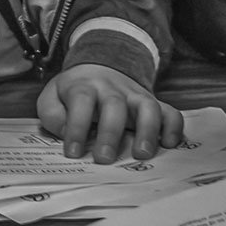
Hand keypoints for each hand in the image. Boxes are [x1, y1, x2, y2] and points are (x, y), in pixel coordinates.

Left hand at [38, 63, 183, 163]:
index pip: (81, 102)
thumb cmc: (74, 92)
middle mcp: (112, 89)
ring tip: (142, 154)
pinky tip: (169, 144)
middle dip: (110, 133)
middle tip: (104, 159)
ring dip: (147, 130)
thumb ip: (53, 115)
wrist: (100, 67)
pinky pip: (170, 111)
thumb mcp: (52, 98)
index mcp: (84, 86)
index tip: (73, 153)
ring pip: (147, 106)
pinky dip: (174, 127)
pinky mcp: (154, 103)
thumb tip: (67, 133)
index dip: (76, 127)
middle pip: (114, 105)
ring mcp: (136, 95)